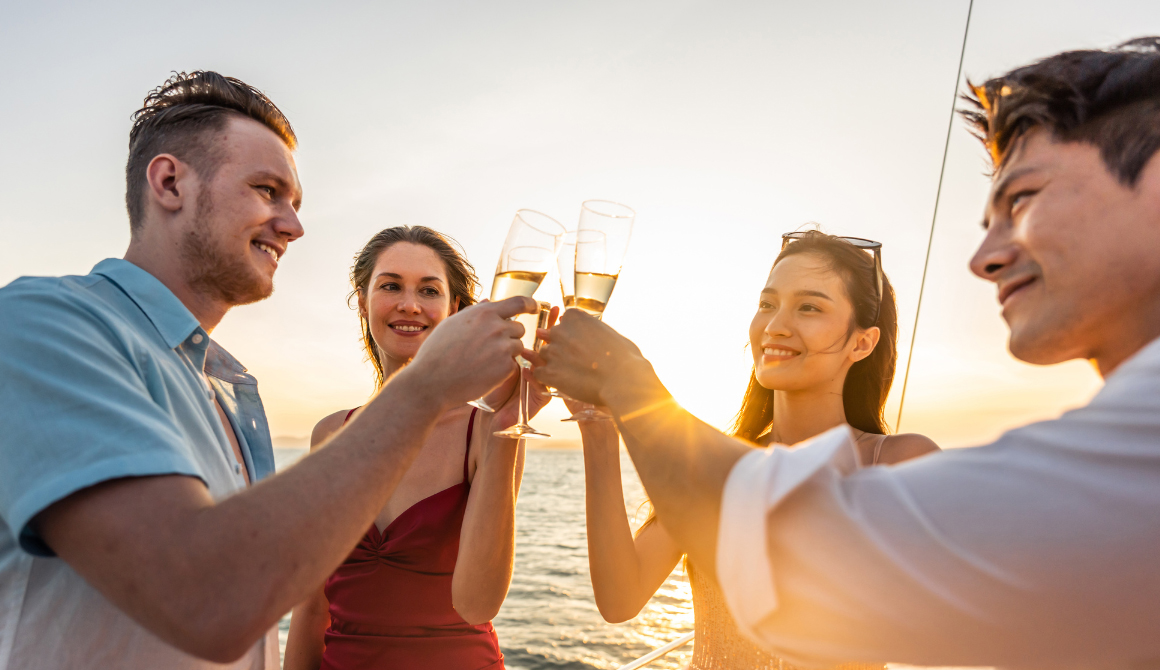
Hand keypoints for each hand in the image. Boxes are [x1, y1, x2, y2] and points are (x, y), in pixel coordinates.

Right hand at [406, 296, 536, 408]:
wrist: (432, 381)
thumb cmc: (437, 352)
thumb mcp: (452, 324)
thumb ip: (475, 312)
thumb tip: (489, 301)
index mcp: (485, 313)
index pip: (519, 302)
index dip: (530, 304)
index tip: (535, 307)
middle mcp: (497, 327)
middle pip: (519, 328)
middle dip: (510, 336)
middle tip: (491, 348)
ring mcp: (503, 348)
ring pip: (518, 347)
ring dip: (507, 353)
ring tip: (484, 361)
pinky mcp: (506, 368)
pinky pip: (513, 365)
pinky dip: (503, 369)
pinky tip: (484, 372)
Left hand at [491, 306, 558, 430]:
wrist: (484, 413)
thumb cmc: (483, 381)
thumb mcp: (483, 349)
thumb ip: (486, 326)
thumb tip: (485, 299)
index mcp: (528, 351)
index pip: (542, 331)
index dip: (548, 319)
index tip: (550, 307)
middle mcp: (538, 365)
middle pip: (552, 347)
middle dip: (550, 337)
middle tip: (547, 328)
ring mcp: (541, 380)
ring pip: (550, 366)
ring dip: (540, 357)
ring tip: (527, 352)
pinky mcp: (540, 398)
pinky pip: (545, 386)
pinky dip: (536, 378)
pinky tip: (525, 372)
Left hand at [531, 309, 645, 405]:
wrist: (623, 381)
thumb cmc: (623, 357)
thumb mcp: (608, 332)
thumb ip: (590, 327)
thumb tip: (585, 327)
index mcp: (575, 317)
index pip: (564, 321)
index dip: (572, 334)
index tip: (582, 344)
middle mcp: (560, 331)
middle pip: (552, 337)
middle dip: (561, 348)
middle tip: (578, 361)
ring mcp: (553, 351)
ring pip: (544, 355)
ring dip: (554, 363)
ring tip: (572, 373)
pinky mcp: (549, 372)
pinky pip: (540, 373)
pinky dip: (549, 379)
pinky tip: (563, 382)